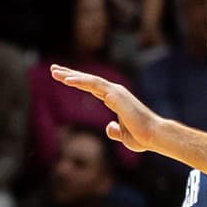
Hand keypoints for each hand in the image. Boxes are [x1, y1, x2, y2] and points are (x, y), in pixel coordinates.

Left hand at [48, 65, 168, 153]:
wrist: (153, 137)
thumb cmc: (141, 137)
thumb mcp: (123, 135)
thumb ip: (115, 130)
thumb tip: (108, 127)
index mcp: (114, 99)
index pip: (92, 87)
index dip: (77, 81)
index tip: (63, 77)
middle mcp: (114, 92)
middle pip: (88, 80)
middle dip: (70, 74)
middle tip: (53, 69)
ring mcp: (116, 92)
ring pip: (89, 80)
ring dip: (71, 75)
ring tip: (55, 71)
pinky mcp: (116, 95)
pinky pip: (94, 85)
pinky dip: (80, 81)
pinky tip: (67, 79)